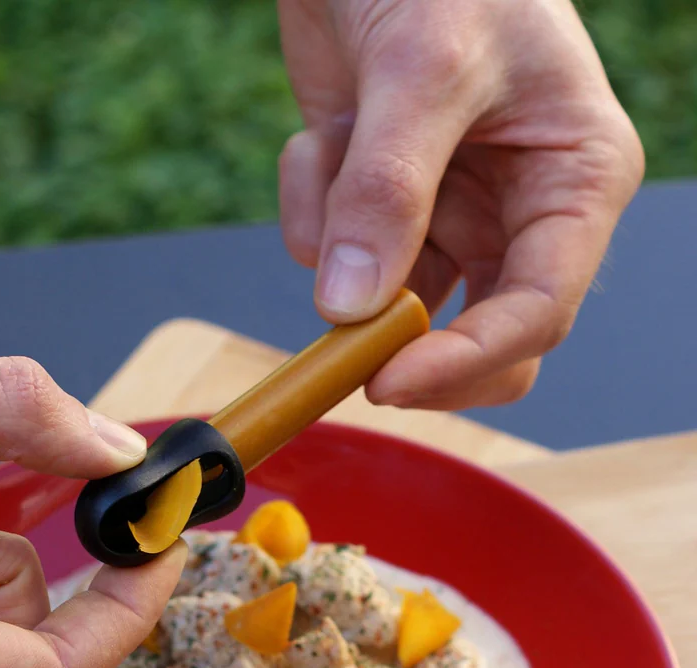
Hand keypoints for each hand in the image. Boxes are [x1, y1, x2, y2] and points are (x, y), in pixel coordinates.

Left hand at [278, 0, 643, 408]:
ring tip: (335, 141)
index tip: (390, 382)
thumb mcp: (424, 67)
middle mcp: (517, 215)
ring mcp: (447, 217)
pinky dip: (313, 209)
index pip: (538, 312)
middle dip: (405, 346)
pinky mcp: (383, 211)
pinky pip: (336, 257)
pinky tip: (324, 136)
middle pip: (476, 339)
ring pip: (390, 304)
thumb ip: (390, 188)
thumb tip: (353, 306)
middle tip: (343, 352)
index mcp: (574, 182)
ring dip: (340, 246)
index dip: (467, 362)